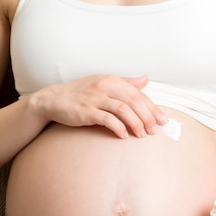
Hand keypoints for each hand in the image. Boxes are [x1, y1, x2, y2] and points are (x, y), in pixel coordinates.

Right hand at [30, 74, 167, 138]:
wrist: (52, 100)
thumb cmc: (80, 94)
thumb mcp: (103, 84)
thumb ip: (125, 83)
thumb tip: (145, 79)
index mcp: (112, 80)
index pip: (138, 93)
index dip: (152, 108)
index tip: (162, 120)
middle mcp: (105, 86)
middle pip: (134, 101)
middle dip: (148, 117)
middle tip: (155, 131)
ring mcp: (95, 98)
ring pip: (123, 110)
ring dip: (136, 124)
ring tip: (142, 135)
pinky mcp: (86, 111)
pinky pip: (107, 119)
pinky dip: (118, 128)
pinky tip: (124, 136)